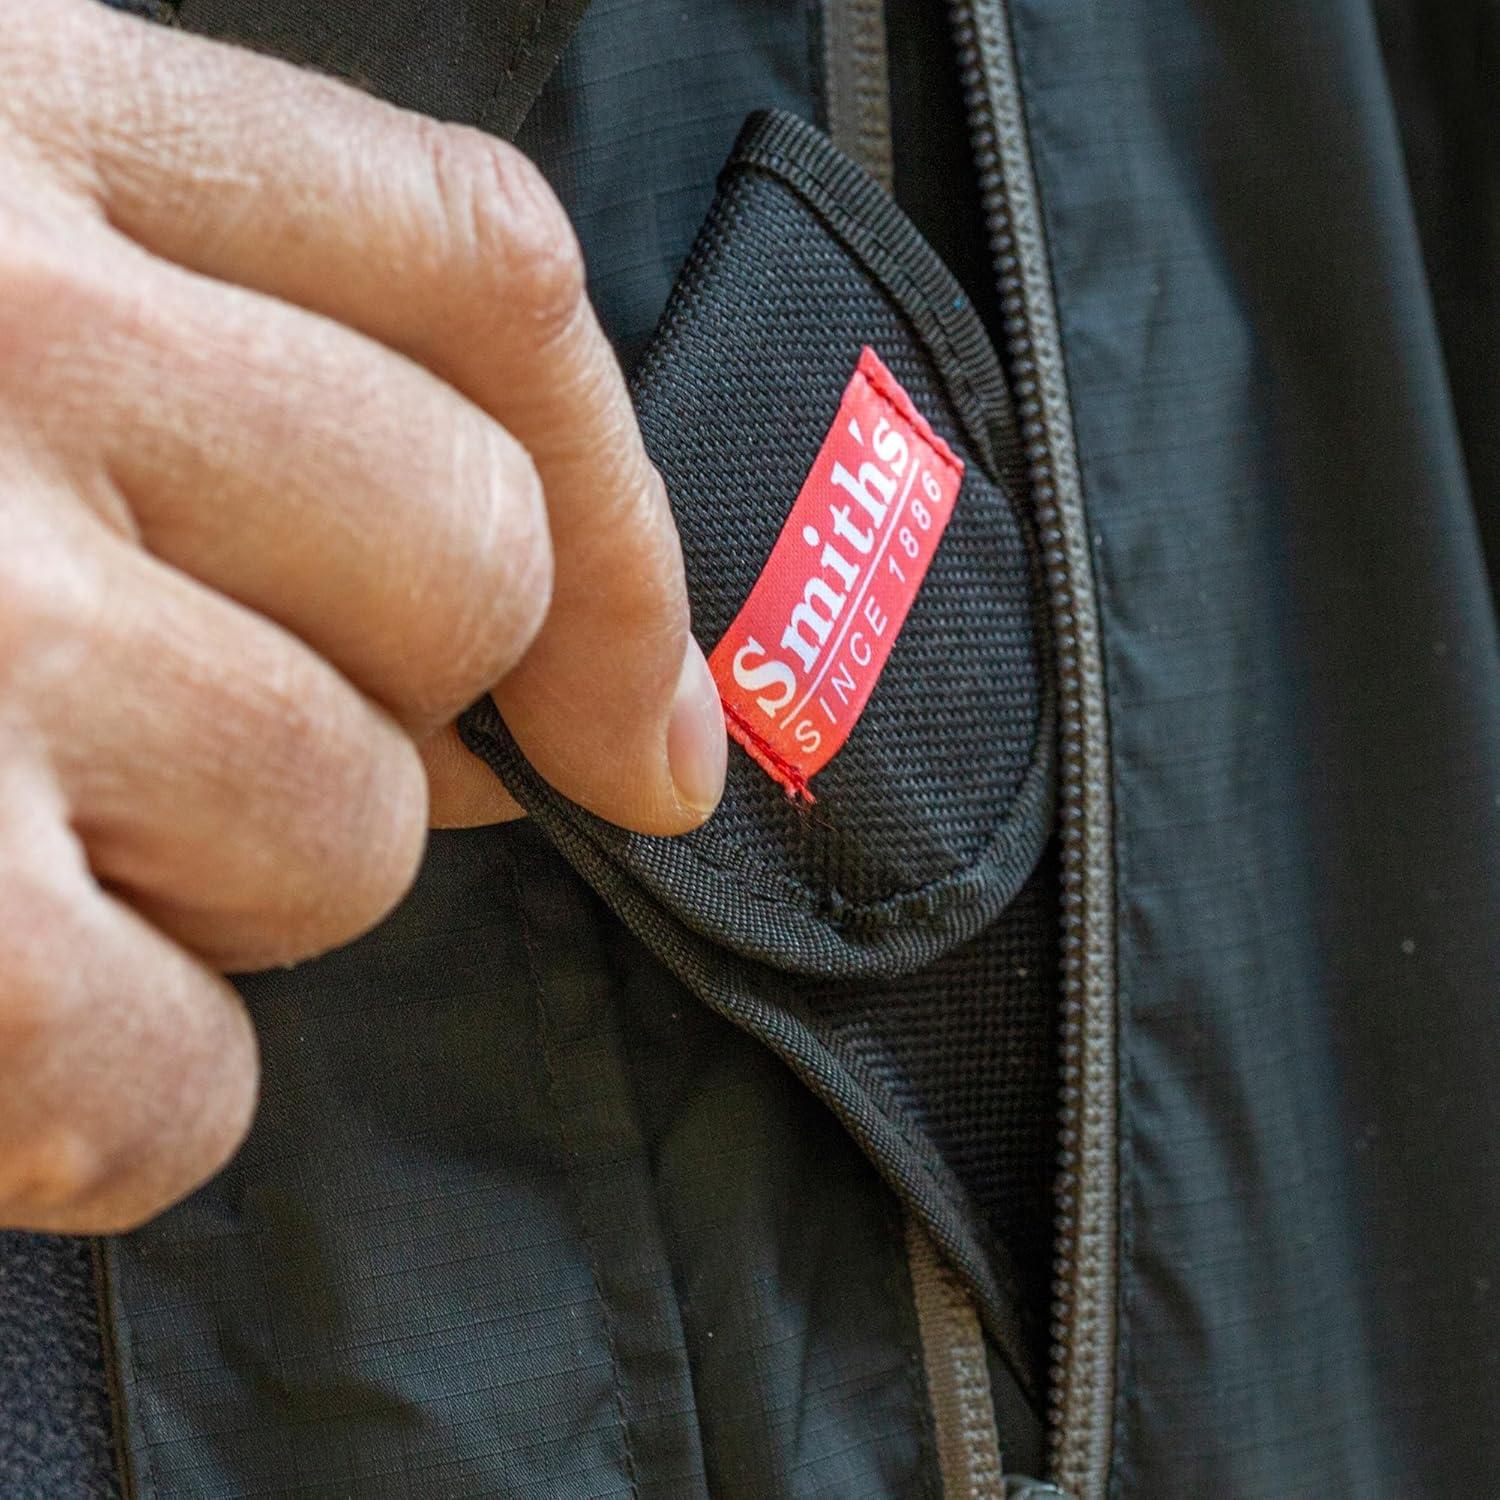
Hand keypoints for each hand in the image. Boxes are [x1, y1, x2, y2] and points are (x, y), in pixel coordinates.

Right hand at [0, 0, 725, 1231]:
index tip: (647, 717)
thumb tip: (555, 699)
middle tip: (205, 737)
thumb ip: (244, 411)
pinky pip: (167, 1072)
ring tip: (13, 837)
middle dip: (408, 716)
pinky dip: (120, 1096)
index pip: (483, 272)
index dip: (619, 510)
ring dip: (238, 887)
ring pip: (345, 827)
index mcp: (4, 114)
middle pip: (458, 563)